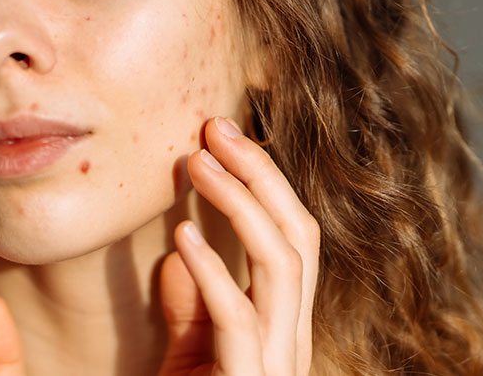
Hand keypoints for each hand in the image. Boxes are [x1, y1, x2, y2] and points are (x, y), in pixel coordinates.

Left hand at [159, 118, 320, 375]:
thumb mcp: (191, 351)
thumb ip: (195, 306)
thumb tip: (183, 249)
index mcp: (287, 327)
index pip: (295, 236)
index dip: (264, 180)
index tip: (223, 138)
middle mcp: (293, 342)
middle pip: (299, 236)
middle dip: (261, 175)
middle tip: (216, 129)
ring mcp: (277, 365)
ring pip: (281, 265)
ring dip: (239, 204)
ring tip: (197, 164)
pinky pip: (237, 318)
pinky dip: (211, 271)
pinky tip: (183, 237)